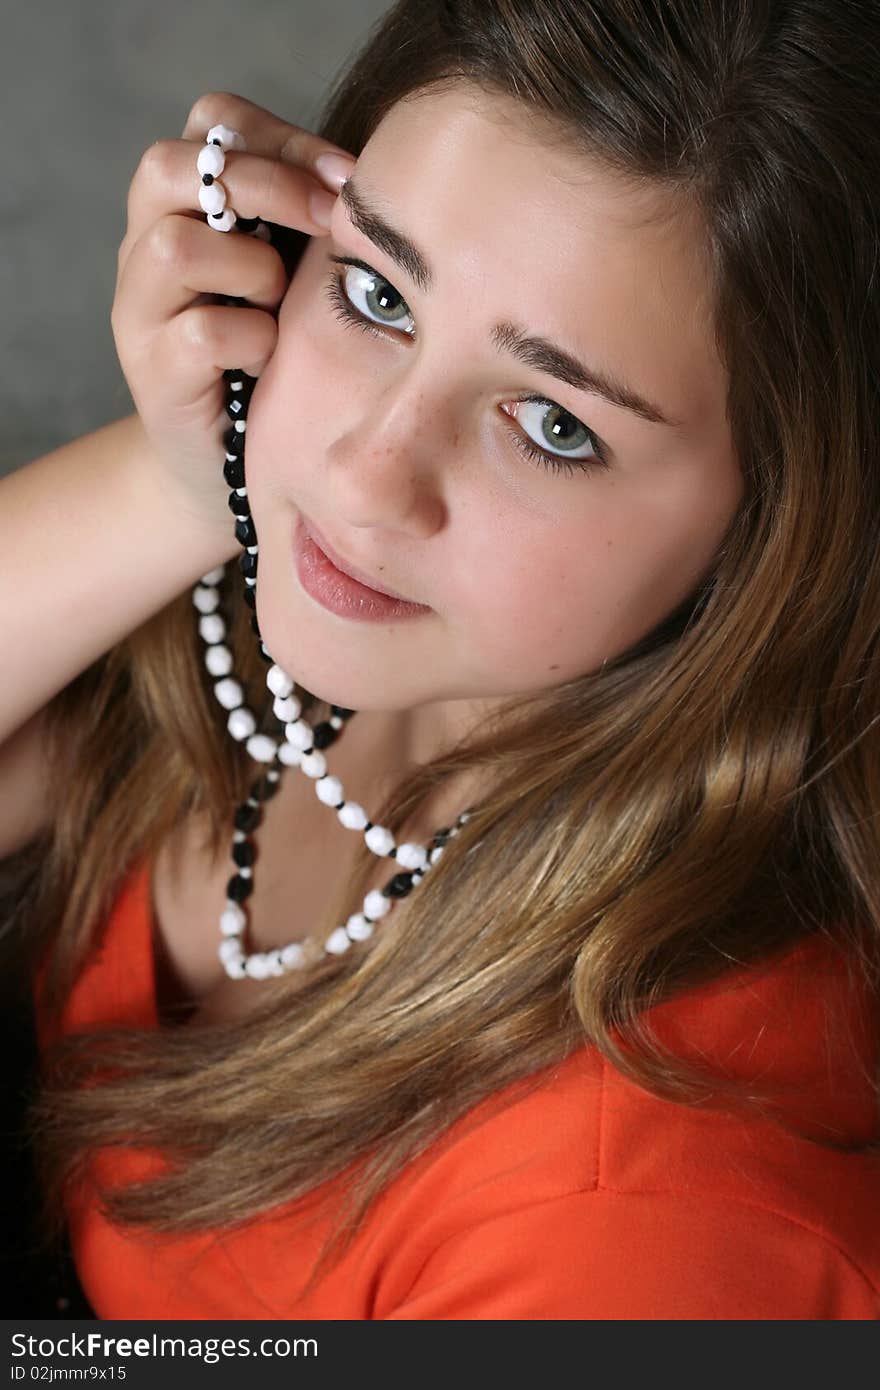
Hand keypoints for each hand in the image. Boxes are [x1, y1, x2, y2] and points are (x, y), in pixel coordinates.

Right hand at [110, 90, 355, 526]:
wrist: (233, 464)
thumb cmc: (277, 356)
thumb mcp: (297, 275)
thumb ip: (312, 220)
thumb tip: (375, 181)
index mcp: (184, 204)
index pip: (213, 122)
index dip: (282, 138)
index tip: (349, 180)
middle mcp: (144, 245)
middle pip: (169, 166)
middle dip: (264, 185)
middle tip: (328, 222)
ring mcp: (139, 310)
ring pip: (176, 246)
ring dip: (252, 271)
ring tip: (280, 307)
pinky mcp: (152, 372)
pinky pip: (201, 333)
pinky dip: (250, 341)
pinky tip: (269, 358)